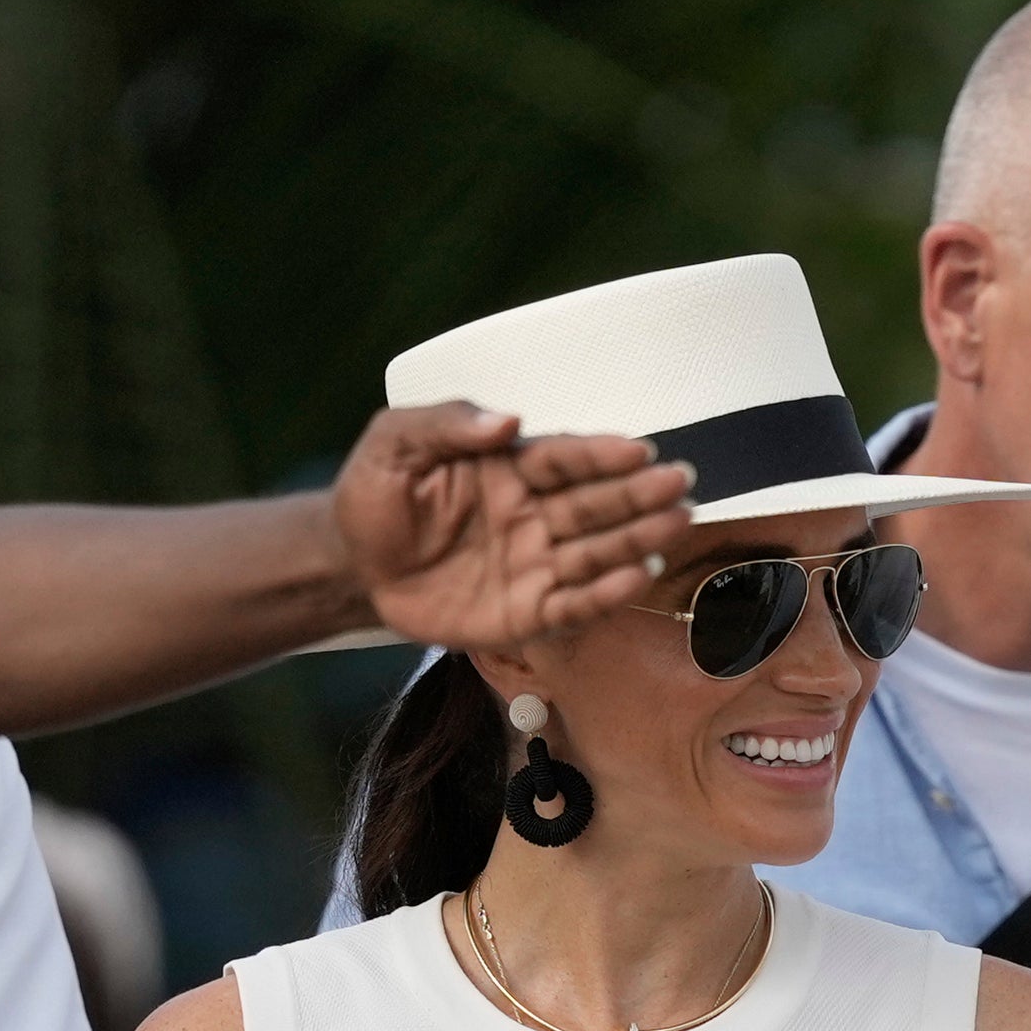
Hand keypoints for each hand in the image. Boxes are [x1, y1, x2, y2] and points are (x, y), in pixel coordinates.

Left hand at [335, 403, 697, 654]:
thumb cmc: (374, 495)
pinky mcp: (524, 613)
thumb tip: (505, 418)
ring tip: (676, 524)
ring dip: (637, 539)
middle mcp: (532, 515)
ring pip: (595, 551)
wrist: (350, 565)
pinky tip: (634, 580)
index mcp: (509, 468)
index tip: (639, 450)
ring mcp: (532, 564)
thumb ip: (447, 423)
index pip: (564, 458)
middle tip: (679, 482)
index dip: (601, 455)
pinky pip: (571, 604)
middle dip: (638, 493)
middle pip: (594, 503)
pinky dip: (604, 595)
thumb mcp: (395, 443)